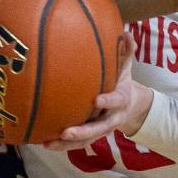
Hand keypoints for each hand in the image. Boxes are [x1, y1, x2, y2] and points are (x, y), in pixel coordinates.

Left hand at [42, 35, 152, 150]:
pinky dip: (62, 146)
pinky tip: (44, 143)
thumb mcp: (127, 67)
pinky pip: (77, 144)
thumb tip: (125, 31)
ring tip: (49, 144)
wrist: (132, 107)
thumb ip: (126, 51)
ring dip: (68, 144)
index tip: (97, 100)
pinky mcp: (92, 136)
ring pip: (86, 140)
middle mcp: (112, 118)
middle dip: (82, 132)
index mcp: (121, 99)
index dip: (108, 101)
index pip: (116, 101)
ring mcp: (102, 129)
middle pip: (98, 129)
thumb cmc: (123, 82)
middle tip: (66, 132)